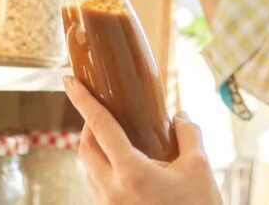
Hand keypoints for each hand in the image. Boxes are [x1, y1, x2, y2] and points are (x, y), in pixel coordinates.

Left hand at [64, 76, 221, 204]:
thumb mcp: (200, 166)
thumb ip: (188, 133)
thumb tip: (179, 115)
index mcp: (131, 171)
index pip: (100, 126)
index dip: (83, 100)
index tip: (69, 80)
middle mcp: (112, 189)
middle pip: (85, 146)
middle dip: (88, 123)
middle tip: (103, 107)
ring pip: (88, 168)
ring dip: (94, 146)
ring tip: (116, 134)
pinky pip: (97, 184)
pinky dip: (102, 166)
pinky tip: (122, 163)